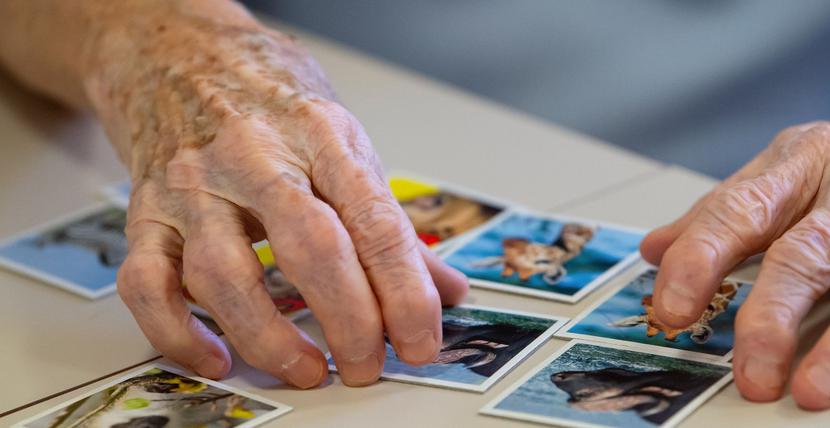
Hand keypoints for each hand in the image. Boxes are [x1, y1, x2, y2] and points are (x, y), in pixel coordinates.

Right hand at [87, 8, 467, 386]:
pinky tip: (217, 358)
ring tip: (308, 369)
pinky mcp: (145, 213)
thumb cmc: (268, 100)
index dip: (404, 291)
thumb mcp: (342, 141)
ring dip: (269, 337)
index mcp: (320, 136)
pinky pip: (148, 283)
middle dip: (349, 319)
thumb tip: (445, 288)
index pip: (375, 222)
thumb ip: (389, 220)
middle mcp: (254, 158)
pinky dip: (178, 333)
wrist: (176, 55)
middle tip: (368, 365)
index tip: (420, 340)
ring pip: (224, 274)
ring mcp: (193, 186)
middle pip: (310, 247)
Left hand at [640, 82, 829, 408]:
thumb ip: (725, 211)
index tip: (670, 308)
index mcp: (807, 161)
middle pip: (810, 253)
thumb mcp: (792, 166)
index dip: (700, 259)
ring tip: (811, 389)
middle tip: (748, 369)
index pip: (741, 210)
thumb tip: (655, 251)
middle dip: (772, 316)